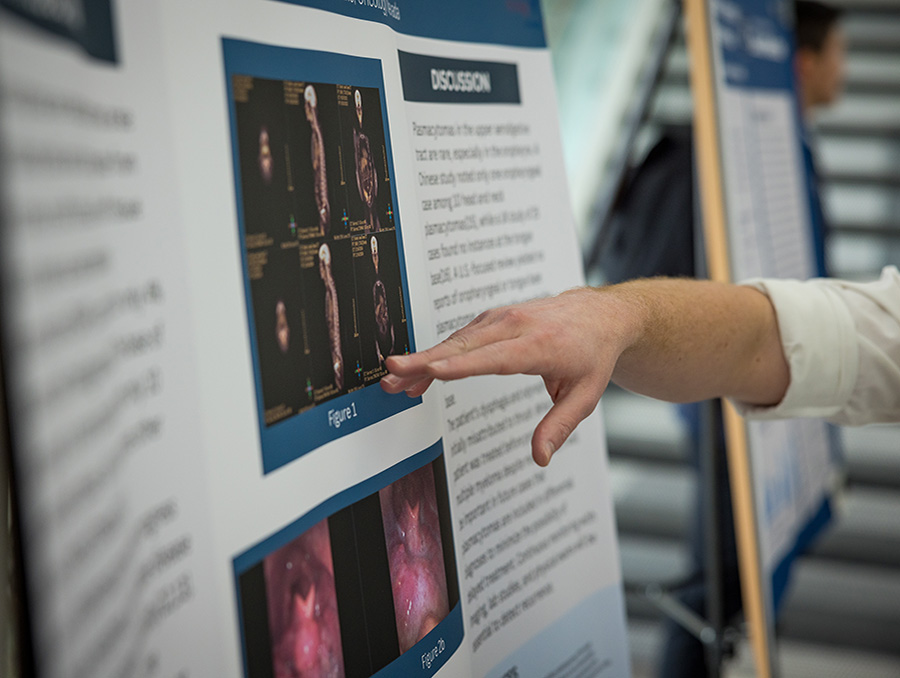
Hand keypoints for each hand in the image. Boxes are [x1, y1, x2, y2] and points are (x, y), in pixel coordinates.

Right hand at [381, 288, 638, 465]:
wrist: (600, 315)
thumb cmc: (592, 356)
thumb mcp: (585, 396)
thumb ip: (559, 426)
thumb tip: (540, 458)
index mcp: (541, 345)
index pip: (497, 357)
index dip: (462, 365)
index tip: (431, 370)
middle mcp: (517, 326)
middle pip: (464, 345)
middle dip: (425, 359)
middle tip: (391, 374)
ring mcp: (501, 318)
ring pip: (456, 340)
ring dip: (423, 359)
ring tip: (392, 382)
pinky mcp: (492, 319)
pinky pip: (460, 337)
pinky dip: (436, 354)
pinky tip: (417, 373)